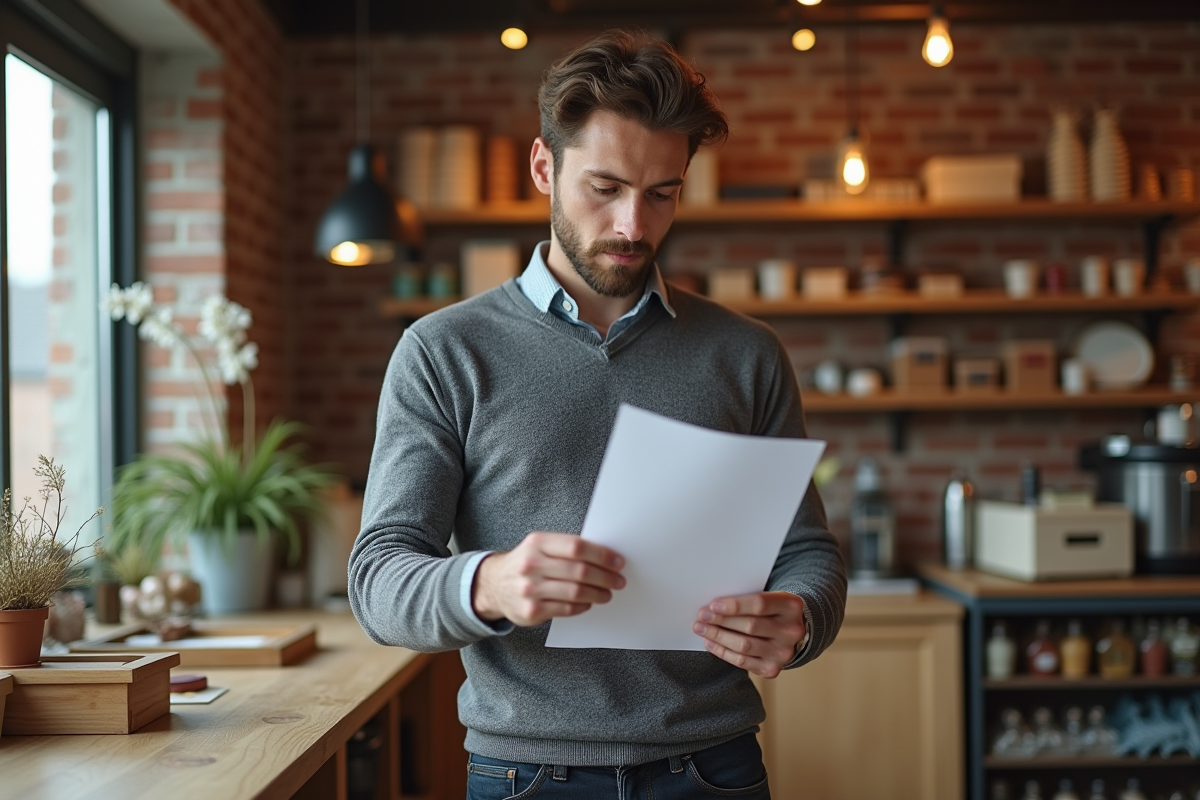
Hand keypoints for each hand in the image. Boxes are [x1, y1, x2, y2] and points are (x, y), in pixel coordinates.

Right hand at [472, 532, 624, 626]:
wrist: (492, 585)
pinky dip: (582, 606)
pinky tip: (588, 602)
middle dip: (605, 576)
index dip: (602, 555)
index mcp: (537, 543)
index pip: (577, 547)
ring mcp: (530, 589)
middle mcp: (531, 565)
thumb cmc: (526, 563)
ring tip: (607, 593)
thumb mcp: (539, 546)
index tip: (618, 561)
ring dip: (598, 593)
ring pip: (575, 592)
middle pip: (580, 571)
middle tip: (618, 580)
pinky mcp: (530, 611)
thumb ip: (566, 548)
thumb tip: (605, 556)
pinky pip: (565, 609)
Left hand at [693, 591, 805, 678]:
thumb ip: (746, 599)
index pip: (760, 604)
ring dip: (718, 636)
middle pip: (750, 626)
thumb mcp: (768, 597)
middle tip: (702, 617)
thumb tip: (713, 607)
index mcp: (791, 606)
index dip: (734, 606)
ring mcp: (783, 653)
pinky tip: (710, 643)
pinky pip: (742, 661)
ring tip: (701, 629)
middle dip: (722, 621)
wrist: (789, 631)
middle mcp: (791, 631)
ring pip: (744, 646)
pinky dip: (723, 652)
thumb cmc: (771, 610)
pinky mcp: (772, 669)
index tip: (713, 606)